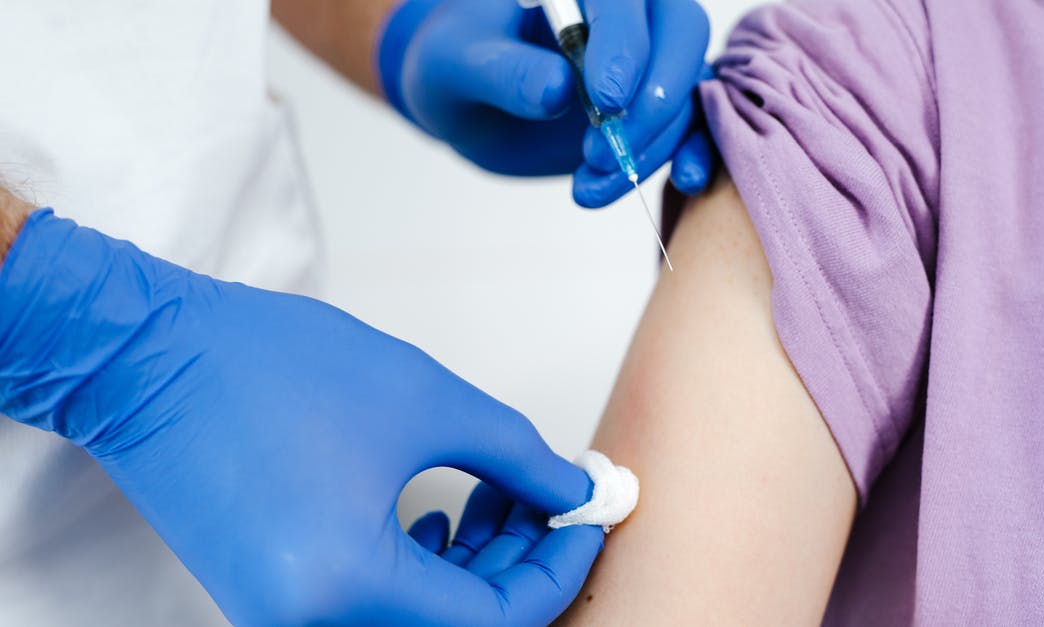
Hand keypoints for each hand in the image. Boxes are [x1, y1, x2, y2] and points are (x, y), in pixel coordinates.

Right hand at [0, 209, 602, 624]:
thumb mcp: (424, 402)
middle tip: (549, 497)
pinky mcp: (270, 596)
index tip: (587, 519)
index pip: (495, 620)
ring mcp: (283, 616)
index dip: (556, 568)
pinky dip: (420, 568)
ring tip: (498, 492)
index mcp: (346, 587)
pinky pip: (370, 604)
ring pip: (417, 616)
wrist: (146, 358)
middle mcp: (308, 622)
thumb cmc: (264, 368)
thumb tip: (572, 493)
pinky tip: (438, 510)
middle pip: (458, 625)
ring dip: (472, 565)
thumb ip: (516, 457)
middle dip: (519, 564)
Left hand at [377, 0, 712, 205]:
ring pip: (686, 88)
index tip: (605, 101)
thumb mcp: (455, 65)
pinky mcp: (656, 108)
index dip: (624, 44)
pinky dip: (695, 154)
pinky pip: (694, 124)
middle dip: (655, 96)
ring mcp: (649, 60)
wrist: (467, 101)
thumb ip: (502, 71)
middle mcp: (627, 13)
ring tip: (590, 184)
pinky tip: (684, 182)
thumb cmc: (457, 64)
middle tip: (607, 150)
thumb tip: (555, 89)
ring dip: (652, 144)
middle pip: (681, 32)